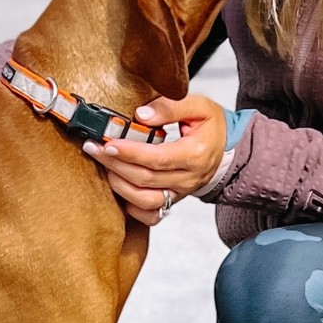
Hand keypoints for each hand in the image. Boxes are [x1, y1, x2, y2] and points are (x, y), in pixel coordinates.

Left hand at [84, 93, 228, 227]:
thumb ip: (170, 107)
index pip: (157, 158)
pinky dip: (132, 208)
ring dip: (120, 185)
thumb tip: (140, 115)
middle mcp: (188, 178)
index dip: (130, 153)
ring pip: (145, 201)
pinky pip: (151, 215)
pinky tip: (120, 189)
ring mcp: (181, 193)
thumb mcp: (199, 107)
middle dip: (115, 164)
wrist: (228, 149)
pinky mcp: (174, 200)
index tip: (109, 143)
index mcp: (196, 154)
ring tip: (104, 167)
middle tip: (94, 148)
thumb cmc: (212, 126)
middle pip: (145, 179)